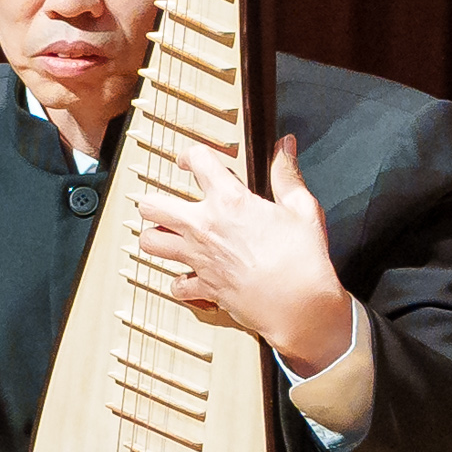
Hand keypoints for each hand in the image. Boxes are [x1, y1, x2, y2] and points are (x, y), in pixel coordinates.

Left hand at [135, 136, 355, 374]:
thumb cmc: (303, 259)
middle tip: (167, 202)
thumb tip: (284, 146)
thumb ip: (287, 174)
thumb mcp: (302, 208)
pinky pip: (175, 285)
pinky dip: (180, 281)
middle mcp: (204, 227)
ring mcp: (198, 258)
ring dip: (156, 238)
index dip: (191, 155)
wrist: (299, 306)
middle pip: (152, 206)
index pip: (198, 161)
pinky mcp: (202, 286)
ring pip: (149, 243)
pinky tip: (190, 275)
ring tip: (169, 236)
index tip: (191, 160)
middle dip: (155, 201)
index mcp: (229, 201)